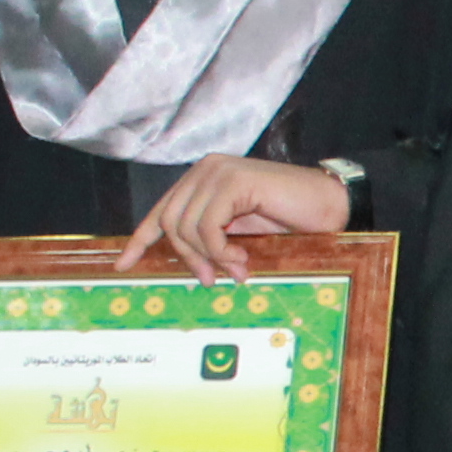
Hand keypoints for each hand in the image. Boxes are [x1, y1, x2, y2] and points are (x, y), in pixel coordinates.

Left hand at [116, 155, 353, 281]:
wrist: (329, 204)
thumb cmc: (291, 219)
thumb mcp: (241, 232)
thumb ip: (212, 240)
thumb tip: (191, 268)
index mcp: (202, 180)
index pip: (161, 210)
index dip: (140, 239)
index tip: (123, 266)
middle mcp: (205, 170)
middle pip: (170, 220)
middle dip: (187, 257)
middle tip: (210, 281)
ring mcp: (218, 172)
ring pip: (187, 226)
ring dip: (208, 257)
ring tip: (236, 271)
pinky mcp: (233, 181)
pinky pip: (209, 226)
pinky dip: (221, 250)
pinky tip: (242, 258)